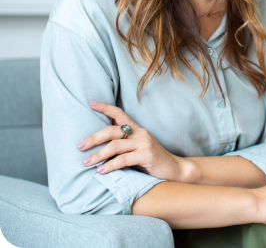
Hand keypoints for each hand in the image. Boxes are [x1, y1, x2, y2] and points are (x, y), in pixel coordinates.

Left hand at [77, 101, 192, 181]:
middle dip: (94, 137)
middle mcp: (140, 133)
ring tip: (86, 162)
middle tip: (79, 146)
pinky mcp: (147, 155)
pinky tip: (101, 171)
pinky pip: (124, 159)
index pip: (119, 114)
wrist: (175, 170)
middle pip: (112, 130)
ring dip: (98, 154)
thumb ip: (124, 145)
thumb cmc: (152, 161)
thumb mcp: (137, 149)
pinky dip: (110, 165)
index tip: (90, 103)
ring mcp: (144, 143)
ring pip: (115, 145)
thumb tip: (99, 147)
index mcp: (137, 129)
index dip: (105, 108)